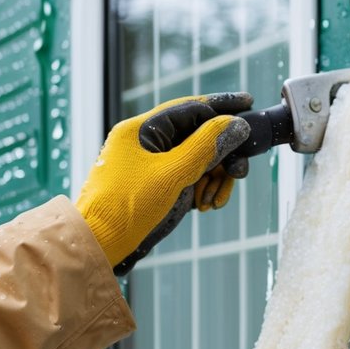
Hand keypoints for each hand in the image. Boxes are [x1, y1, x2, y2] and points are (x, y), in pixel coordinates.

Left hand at [75, 94, 251, 273]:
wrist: (99, 244)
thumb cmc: (126, 206)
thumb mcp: (172, 174)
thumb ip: (206, 146)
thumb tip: (236, 125)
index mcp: (141, 129)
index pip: (190, 107)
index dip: (222, 106)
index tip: (249, 103)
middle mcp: (145, 142)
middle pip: (197, 136)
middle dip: (222, 155)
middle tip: (239, 172)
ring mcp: (150, 164)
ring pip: (196, 160)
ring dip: (214, 177)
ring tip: (215, 200)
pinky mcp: (155, 184)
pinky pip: (188, 178)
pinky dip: (202, 189)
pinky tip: (206, 205)